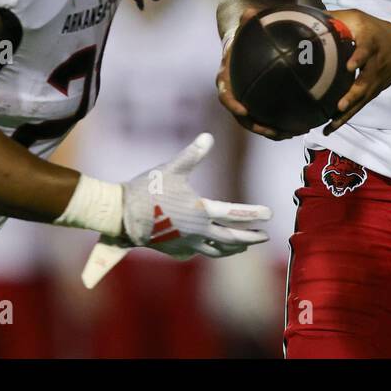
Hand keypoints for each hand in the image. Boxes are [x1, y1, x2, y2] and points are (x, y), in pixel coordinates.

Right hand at [81, 134, 271, 286]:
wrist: (121, 216)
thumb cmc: (147, 189)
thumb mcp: (170, 168)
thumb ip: (191, 154)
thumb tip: (208, 136)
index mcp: (201, 211)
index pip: (234, 214)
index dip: (253, 214)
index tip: (269, 214)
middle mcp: (198, 232)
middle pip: (231, 238)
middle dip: (250, 237)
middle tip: (264, 236)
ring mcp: (187, 244)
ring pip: (217, 250)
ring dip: (233, 248)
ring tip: (244, 247)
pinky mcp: (176, 250)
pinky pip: (199, 253)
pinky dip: (211, 251)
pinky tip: (212, 249)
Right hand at [216, 9, 309, 140]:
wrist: (245, 44)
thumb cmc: (245, 35)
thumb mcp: (246, 27)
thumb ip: (248, 20)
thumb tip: (250, 11)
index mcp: (227, 77)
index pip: (225, 94)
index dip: (232, 104)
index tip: (244, 111)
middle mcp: (234, 93)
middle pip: (242, 117)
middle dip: (257, 126)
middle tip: (273, 131)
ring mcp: (246, 101)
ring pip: (256, 122)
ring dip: (272, 131)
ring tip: (291, 133)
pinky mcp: (258, 104)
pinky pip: (268, 118)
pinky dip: (281, 125)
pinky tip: (300, 126)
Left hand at [323, 10, 390, 133]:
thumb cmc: (374, 30)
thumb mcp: (358, 18)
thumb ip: (337, 19)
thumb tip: (310, 20)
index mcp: (370, 43)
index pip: (366, 50)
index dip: (359, 57)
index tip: (350, 65)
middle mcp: (375, 65)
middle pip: (365, 82)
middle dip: (353, 95)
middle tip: (339, 106)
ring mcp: (376, 81)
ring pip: (362, 99)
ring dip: (346, 113)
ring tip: (329, 126)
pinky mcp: (374, 91)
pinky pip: (360, 105)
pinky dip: (346, 116)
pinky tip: (330, 127)